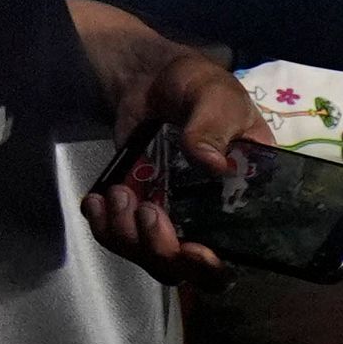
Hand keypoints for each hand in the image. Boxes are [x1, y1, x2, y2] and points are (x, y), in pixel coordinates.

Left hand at [79, 42, 266, 285]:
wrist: (152, 75)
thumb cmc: (199, 86)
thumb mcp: (217, 97)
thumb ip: (213, 126)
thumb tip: (210, 162)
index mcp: (245, 201)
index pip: (239, 255)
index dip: (216, 267)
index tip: (196, 250)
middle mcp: (212, 221)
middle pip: (187, 268)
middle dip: (163, 250)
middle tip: (148, 210)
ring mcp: (172, 216)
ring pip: (150, 257)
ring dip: (128, 236)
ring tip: (118, 193)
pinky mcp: (136, 206)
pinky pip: (119, 237)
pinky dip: (103, 226)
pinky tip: (97, 200)